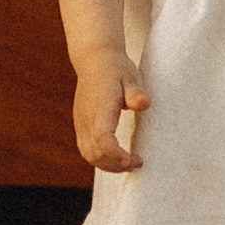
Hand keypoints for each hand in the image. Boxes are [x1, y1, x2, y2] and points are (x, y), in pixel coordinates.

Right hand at [73, 48, 151, 170]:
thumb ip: (136, 92)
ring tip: (129, 163)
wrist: (94, 59)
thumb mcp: (130, 75)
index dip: (115, 154)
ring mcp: (81, 122)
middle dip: (116, 165)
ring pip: (89, 154)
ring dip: (108, 165)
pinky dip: (100, 159)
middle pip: (95, 152)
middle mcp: (86, 118)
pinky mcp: (80, 125)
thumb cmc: (116, 68)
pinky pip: (86, 149)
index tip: (132, 160)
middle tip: (138, 162)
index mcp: (100, 107)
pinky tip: (116, 158)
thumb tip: (144, 104)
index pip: (102, 138)